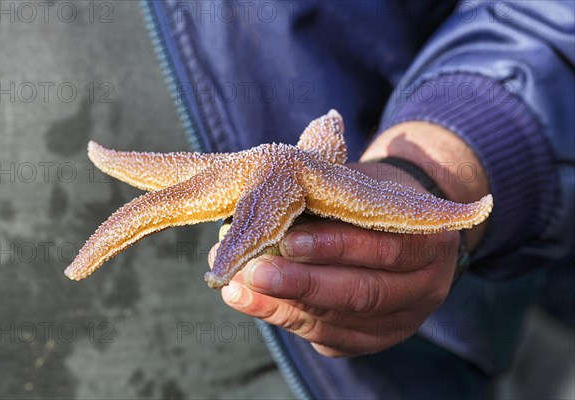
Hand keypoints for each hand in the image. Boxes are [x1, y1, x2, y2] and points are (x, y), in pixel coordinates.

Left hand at [209, 161, 459, 356]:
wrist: (404, 228)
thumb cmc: (377, 195)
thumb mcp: (365, 184)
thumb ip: (329, 197)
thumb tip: (265, 212)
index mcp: (431, 241)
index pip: (386, 248)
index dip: (337, 246)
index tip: (288, 240)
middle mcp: (424, 288)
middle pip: (363, 294)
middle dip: (303, 284)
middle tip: (254, 272)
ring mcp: (400, 321)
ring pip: (341, 322)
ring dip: (285, 306)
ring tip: (240, 288)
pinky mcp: (371, 339)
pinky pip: (328, 338)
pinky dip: (287, 319)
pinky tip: (253, 303)